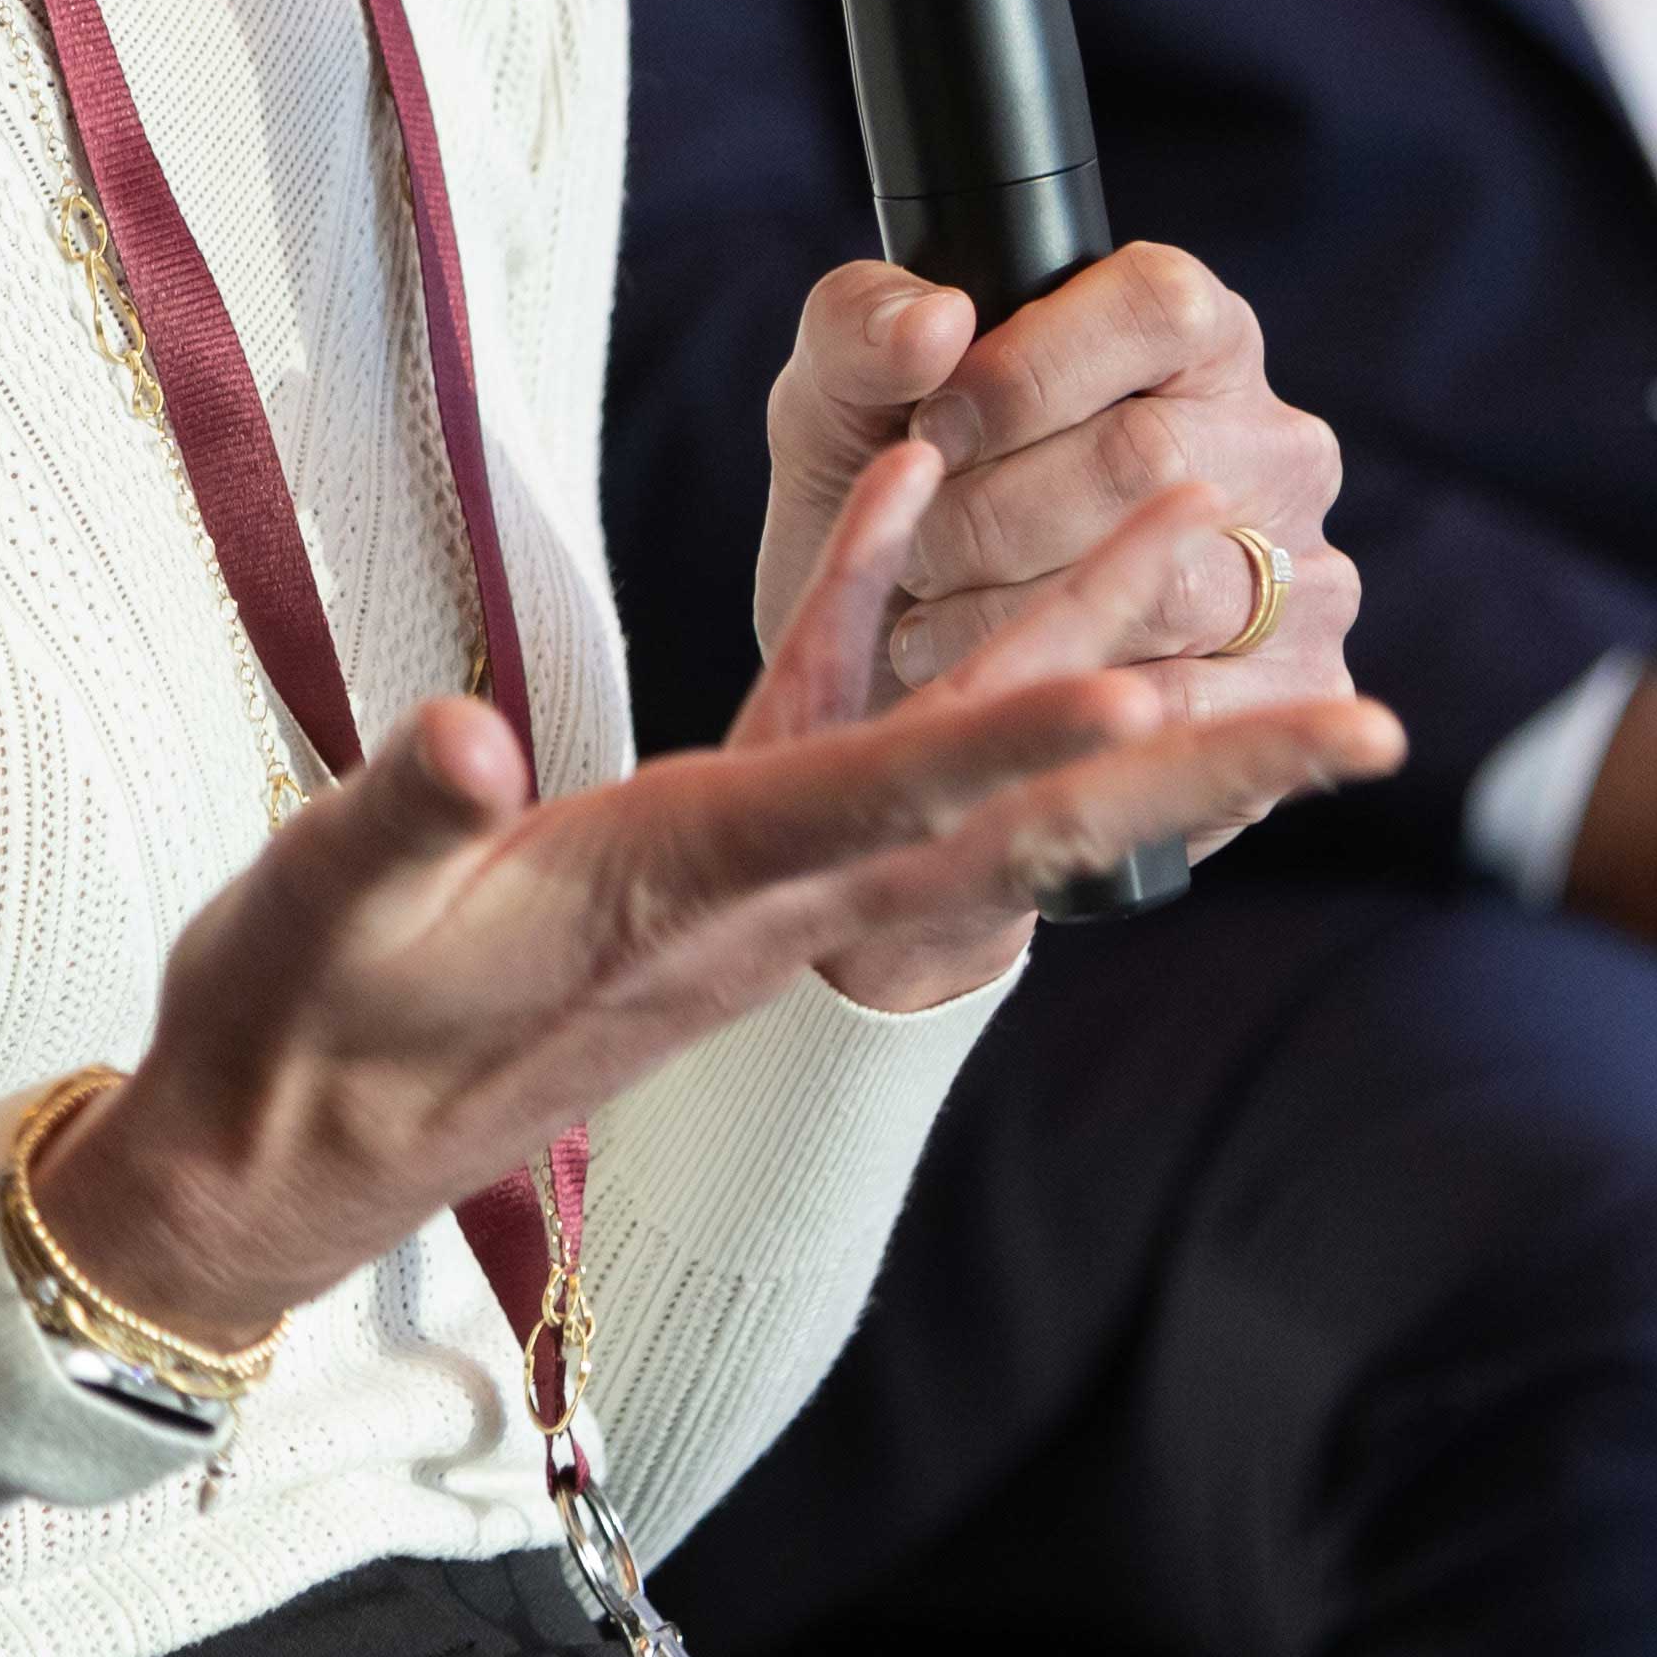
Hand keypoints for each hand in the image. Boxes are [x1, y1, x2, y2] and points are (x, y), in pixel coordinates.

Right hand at [38, 435, 1403, 1357]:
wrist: (280, 1159)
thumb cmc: (294, 1030)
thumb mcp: (317, 918)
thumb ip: (394, 821)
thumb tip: (468, 738)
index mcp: (672, 896)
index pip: (873, 807)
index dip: (1005, 739)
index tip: (1150, 687)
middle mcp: (757, 901)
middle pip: (1015, 823)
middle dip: (1198, 767)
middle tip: (1376, 723)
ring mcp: (752, 893)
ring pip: (974, 782)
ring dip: (1113, 678)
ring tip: (1227, 568)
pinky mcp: (714, 872)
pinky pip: (858, 739)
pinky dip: (914, 627)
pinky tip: (922, 497)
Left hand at [756, 249, 1362, 757]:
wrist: (874, 668)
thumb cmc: (885, 501)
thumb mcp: (839, 396)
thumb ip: (862, 330)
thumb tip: (935, 323)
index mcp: (1190, 330)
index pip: (1152, 308)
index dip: (1024, 374)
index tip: (928, 431)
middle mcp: (1273, 440)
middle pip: (1149, 459)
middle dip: (993, 516)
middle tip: (918, 552)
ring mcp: (1304, 566)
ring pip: (1172, 590)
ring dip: (1018, 617)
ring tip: (933, 623)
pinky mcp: (1295, 682)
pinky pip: (1197, 702)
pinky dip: (1072, 704)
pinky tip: (998, 695)